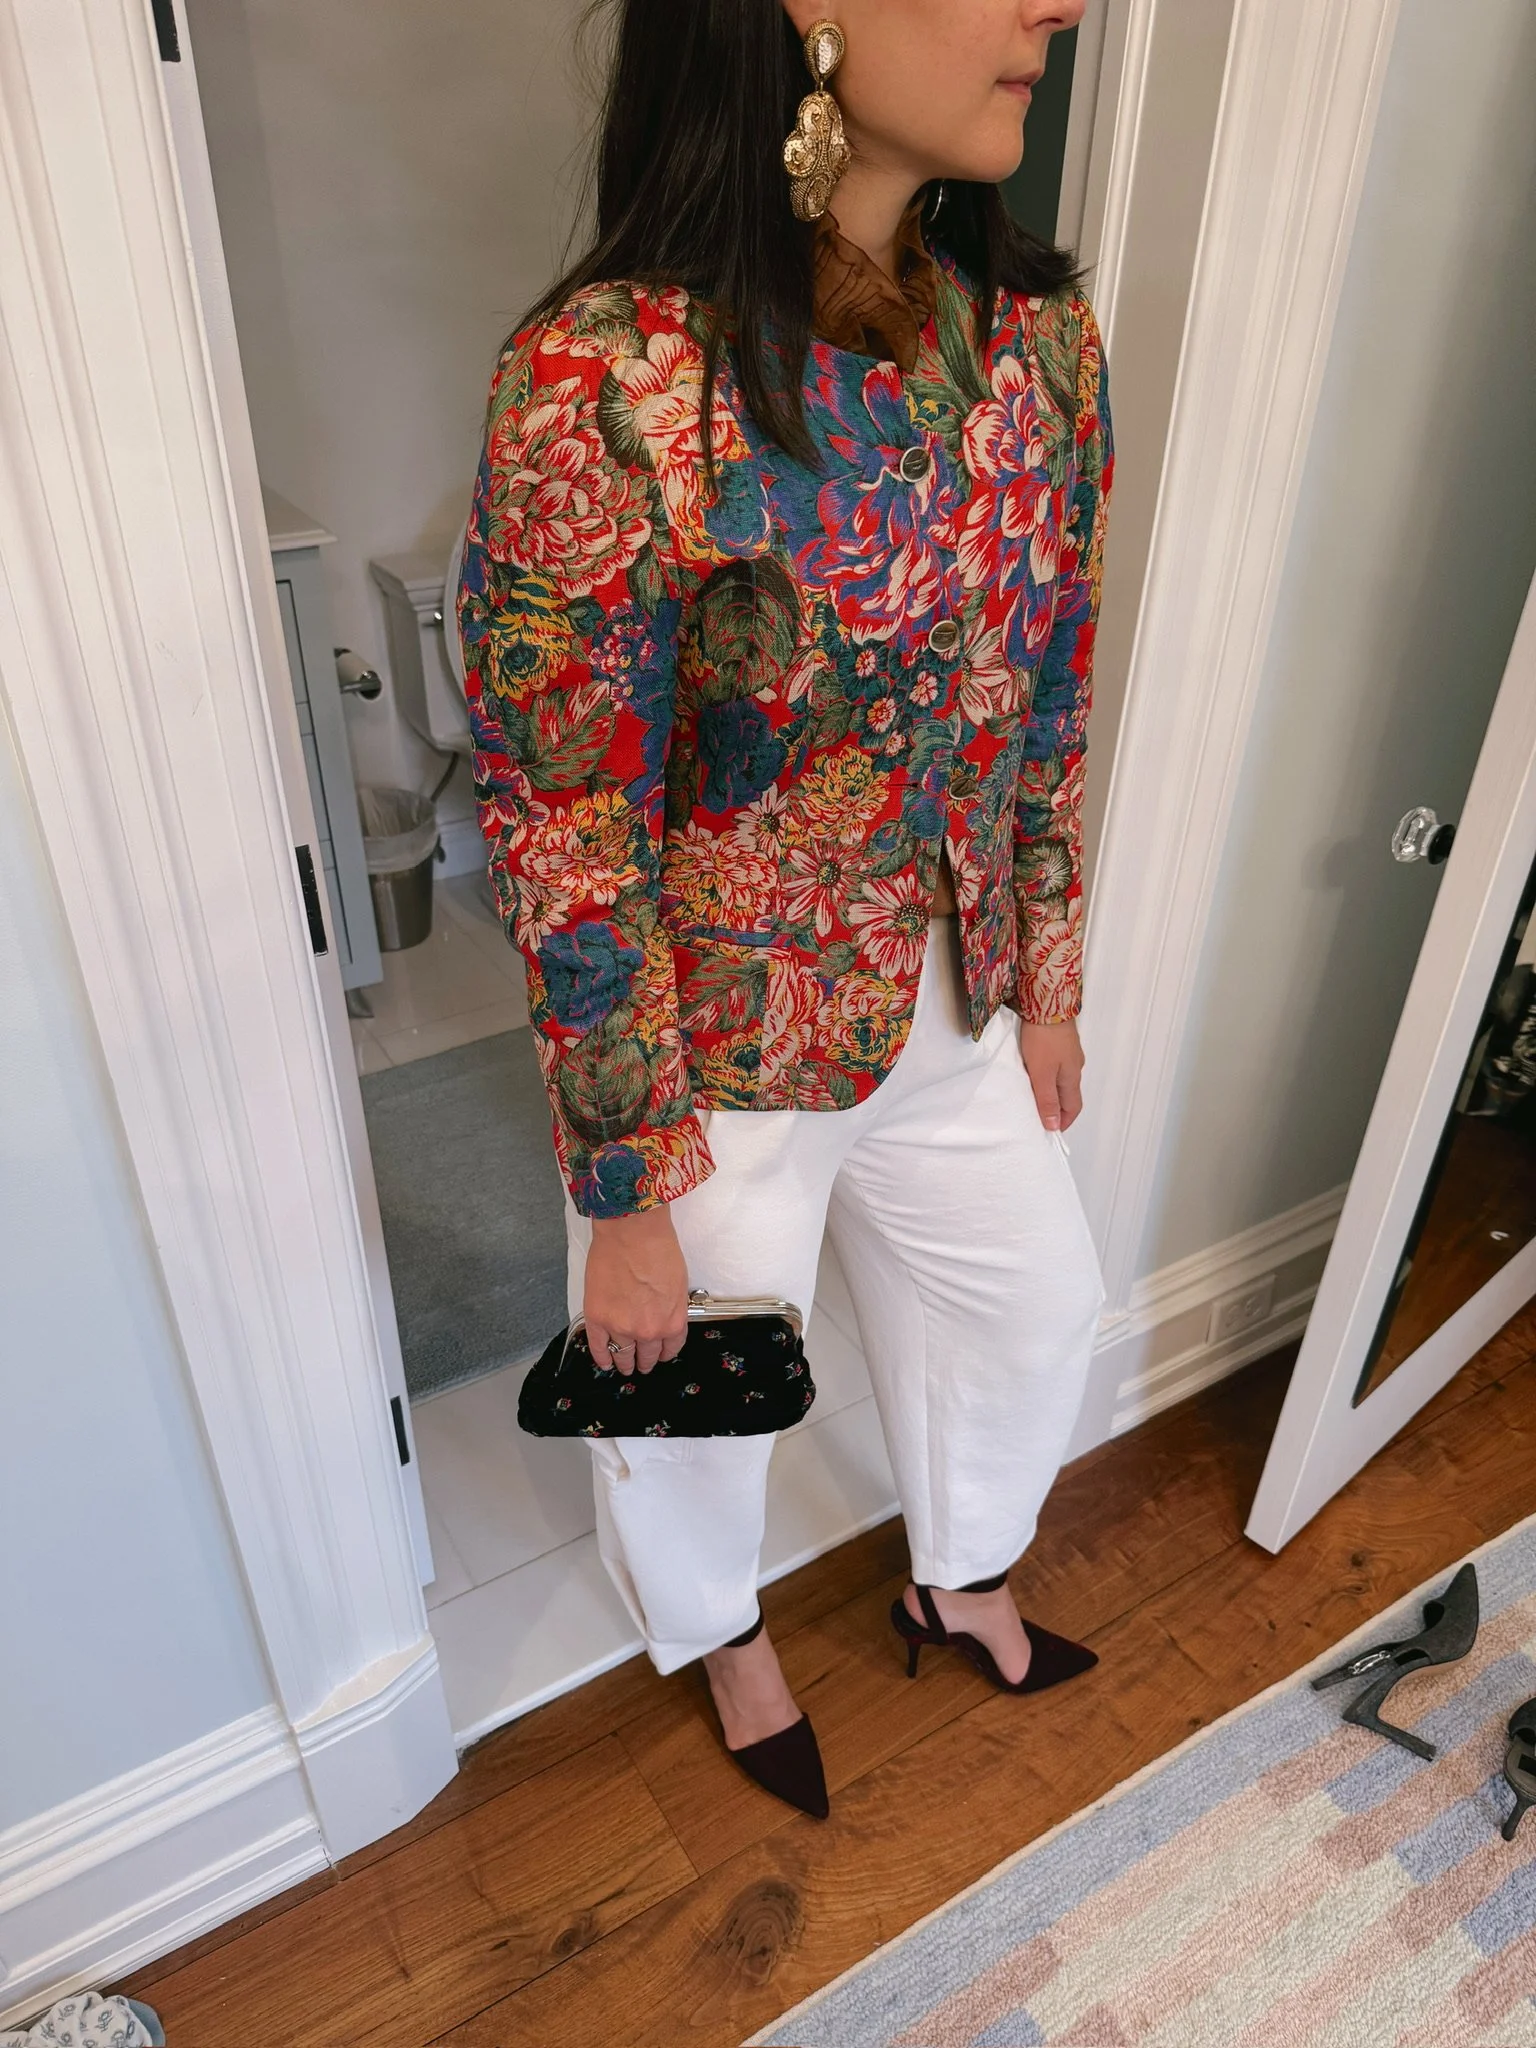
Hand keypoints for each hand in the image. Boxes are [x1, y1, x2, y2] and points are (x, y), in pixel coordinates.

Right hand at [584, 1207, 689, 1375]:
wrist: (632, 1232)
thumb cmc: (657, 1247)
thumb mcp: (679, 1283)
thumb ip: (671, 1307)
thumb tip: (663, 1315)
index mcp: (672, 1322)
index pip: (671, 1348)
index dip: (665, 1353)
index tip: (661, 1354)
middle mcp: (648, 1330)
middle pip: (648, 1355)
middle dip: (646, 1360)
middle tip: (643, 1363)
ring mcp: (620, 1327)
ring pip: (623, 1355)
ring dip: (624, 1363)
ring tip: (624, 1366)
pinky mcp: (597, 1318)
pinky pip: (599, 1347)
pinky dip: (602, 1358)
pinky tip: (605, 1362)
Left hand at [1019, 1017, 1084, 1133]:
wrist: (1047, 1002)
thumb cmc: (1044, 1038)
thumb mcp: (1042, 1074)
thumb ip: (1046, 1100)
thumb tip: (1054, 1126)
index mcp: (1072, 1077)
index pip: (1072, 1108)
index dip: (1063, 1121)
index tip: (1051, 1130)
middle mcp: (1075, 1066)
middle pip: (1068, 1094)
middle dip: (1057, 1108)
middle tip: (1040, 1115)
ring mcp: (1069, 1052)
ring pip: (1062, 1079)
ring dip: (1052, 1090)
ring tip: (1034, 1095)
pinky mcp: (1060, 1041)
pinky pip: (1057, 1065)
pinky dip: (1048, 1075)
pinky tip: (1035, 1071)